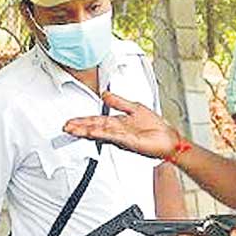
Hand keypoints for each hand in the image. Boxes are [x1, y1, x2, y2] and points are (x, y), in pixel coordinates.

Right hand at [63, 92, 181, 158]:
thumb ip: (119, 102)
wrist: (169, 140)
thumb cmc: (156, 128)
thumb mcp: (135, 108)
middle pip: (95, 127)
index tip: (71, 121)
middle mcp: (118, 131)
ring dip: (86, 131)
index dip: (83, 121)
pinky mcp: (129, 142)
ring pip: (100, 132)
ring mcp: (122, 137)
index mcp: (118, 123)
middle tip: (66, 127)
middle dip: (80, 127)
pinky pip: (113, 136)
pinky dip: (102, 134)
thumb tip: (106, 94)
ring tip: (73, 130)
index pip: (96, 120)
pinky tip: (93, 132)